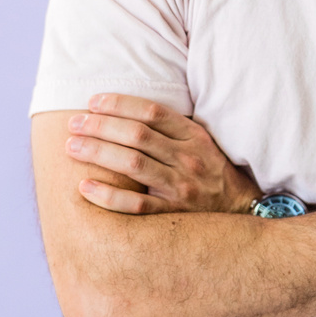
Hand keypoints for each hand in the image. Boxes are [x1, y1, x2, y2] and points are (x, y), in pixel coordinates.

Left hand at [65, 94, 259, 214]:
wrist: (244, 212)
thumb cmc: (214, 173)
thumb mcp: (203, 143)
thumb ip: (174, 128)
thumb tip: (130, 109)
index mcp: (195, 137)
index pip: (152, 112)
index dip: (120, 104)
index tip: (93, 102)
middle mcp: (188, 159)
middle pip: (137, 135)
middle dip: (100, 126)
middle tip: (74, 123)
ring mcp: (181, 188)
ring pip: (133, 165)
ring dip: (98, 153)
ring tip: (72, 147)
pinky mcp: (173, 215)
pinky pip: (135, 205)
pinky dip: (108, 195)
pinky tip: (85, 187)